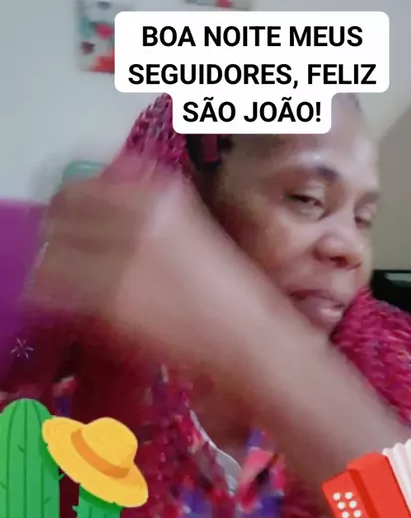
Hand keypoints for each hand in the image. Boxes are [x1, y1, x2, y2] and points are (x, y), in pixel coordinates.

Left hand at [29, 169, 289, 374]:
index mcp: (163, 193)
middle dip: (62, 225)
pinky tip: (77, 302)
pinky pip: (54, 285)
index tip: (79, 218)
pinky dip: (56, 292)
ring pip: (55, 244)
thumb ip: (152, 214)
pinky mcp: (108, 295)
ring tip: (72, 277)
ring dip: (58, 258)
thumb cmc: (231, 292)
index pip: (91, 182)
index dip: (78, 201)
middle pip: (66, 204)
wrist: (249, 336)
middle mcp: (137, 213)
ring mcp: (120, 253)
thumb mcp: (195, 232)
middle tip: (68, 248)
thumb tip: (108, 207)